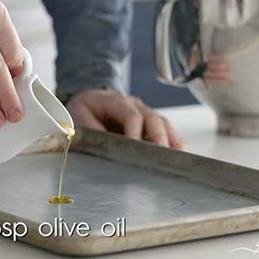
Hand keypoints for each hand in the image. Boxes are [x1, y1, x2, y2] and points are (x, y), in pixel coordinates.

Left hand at [66, 89, 182, 148]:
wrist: (89, 102)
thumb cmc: (84, 110)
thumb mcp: (79, 118)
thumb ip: (91, 132)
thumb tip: (103, 147)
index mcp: (115, 101)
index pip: (131, 115)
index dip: (135, 133)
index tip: (135, 149)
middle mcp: (134, 105)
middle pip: (153, 119)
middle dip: (158, 138)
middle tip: (159, 157)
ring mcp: (144, 113)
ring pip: (163, 124)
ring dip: (169, 140)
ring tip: (175, 157)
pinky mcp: (149, 125)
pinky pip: (165, 131)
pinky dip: (172, 141)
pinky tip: (178, 153)